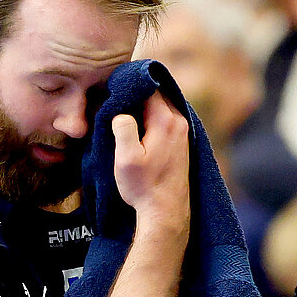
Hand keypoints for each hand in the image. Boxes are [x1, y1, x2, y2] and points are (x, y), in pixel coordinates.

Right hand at [112, 92, 190, 236]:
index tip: (113, 87)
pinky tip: (137, 127)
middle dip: (136, 92)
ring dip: (143, 105)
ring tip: (124, 112)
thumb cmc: (144, 187)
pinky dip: (151, 116)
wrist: (166, 213)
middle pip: (156, 92)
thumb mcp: (126, 158)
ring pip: (161, 105)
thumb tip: (121, 111)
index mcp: (166, 121)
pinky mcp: (181, 142)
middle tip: (116, 98)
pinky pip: (165, 118)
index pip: (148, 85)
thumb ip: (122, 128)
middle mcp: (180, 122)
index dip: (129, 83)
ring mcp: (183, 132)